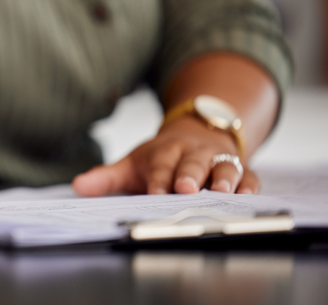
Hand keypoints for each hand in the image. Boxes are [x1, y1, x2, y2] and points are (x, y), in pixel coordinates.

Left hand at [72, 116, 259, 196]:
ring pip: (222, 166)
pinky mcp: (240, 169)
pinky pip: (249, 175)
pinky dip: (250, 184)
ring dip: (222, 177)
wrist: (196, 133)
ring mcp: (218, 160)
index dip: (158, 179)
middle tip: (184, 188)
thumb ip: (106, 178)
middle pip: (191, 163)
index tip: (154, 192)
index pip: (160, 165)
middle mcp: (193, 153)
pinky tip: (248, 193)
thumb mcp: (132, 164)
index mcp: (165, 152)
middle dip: (188, 175)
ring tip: (221, 190)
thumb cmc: (161, 157)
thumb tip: (78, 186)